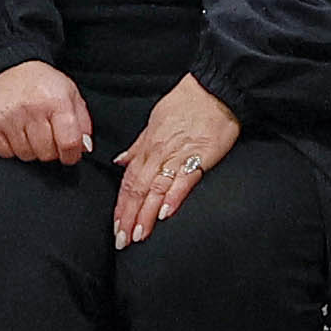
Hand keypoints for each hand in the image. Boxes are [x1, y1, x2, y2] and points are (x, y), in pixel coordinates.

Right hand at [0, 60, 95, 165]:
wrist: (10, 68)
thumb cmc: (43, 85)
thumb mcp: (71, 94)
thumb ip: (82, 122)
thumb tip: (84, 148)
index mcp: (57, 101)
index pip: (68, 143)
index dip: (71, 155)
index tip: (70, 155)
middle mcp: (32, 109)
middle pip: (46, 153)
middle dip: (50, 150)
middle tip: (48, 136)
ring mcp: (9, 117)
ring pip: (26, 155)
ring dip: (31, 149)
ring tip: (30, 131)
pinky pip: (5, 153)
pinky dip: (11, 148)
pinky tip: (15, 132)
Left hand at [112, 74, 239, 246]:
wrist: (214, 89)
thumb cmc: (185, 103)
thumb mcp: (154, 122)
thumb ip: (139, 146)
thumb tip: (120, 161)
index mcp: (148, 147)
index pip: (129, 181)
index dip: (121, 206)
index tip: (116, 227)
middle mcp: (159, 154)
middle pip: (138, 189)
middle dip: (128, 217)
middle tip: (122, 240)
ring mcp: (179, 156)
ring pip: (156, 189)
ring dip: (145, 214)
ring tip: (138, 235)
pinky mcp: (200, 157)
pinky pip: (184, 180)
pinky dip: (173, 197)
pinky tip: (165, 214)